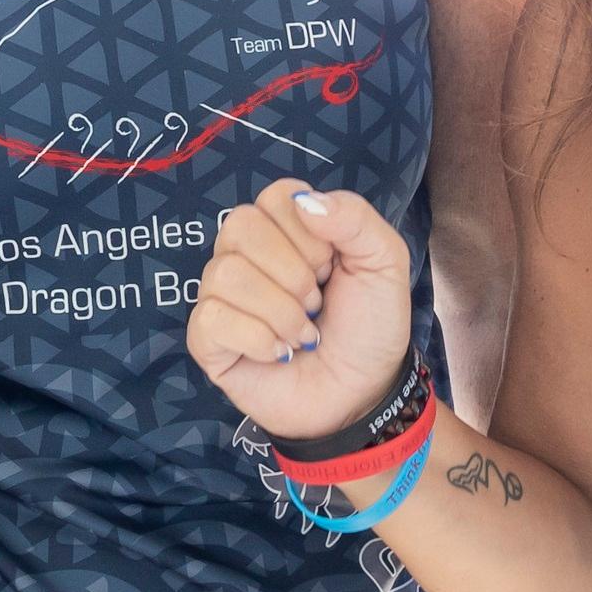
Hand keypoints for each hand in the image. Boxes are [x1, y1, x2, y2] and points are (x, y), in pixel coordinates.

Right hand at [184, 181, 417, 441]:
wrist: (364, 393)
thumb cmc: (369, 326)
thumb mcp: (384, 262)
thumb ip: (355, 218)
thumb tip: (304, 202)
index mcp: (285, 228)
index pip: (277, 197)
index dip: (310, 235)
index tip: (332, 267)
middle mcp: (246, 254)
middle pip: (240, 227)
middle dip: (293, 273)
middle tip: (316, 304)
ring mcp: (221, 296)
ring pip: (226, 275)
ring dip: (281, 312)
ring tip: (303, 334)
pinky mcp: (207, 340)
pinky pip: (211, 319)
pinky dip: (258, 340)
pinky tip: (280, 354)